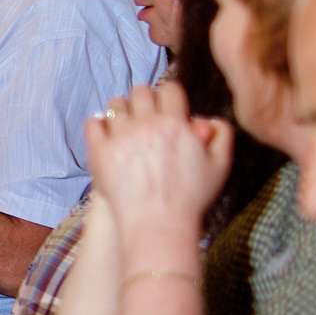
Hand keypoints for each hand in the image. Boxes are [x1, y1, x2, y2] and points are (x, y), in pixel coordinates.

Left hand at [86, 80, 229, 245]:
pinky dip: (99, 123)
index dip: (168, 96)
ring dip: (121, 109)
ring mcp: (121, 137)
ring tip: (124, 122)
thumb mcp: (220, 166)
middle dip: (145, 99)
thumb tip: (210, 117)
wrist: (158, 225)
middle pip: (141, 92)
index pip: (169, 89)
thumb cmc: (190, 198)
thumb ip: (222, 135)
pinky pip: (93, 123)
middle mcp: (148, 125)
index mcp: (177, 124)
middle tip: (144, 112)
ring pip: (116, 104)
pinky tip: (105, 132)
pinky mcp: (100, 151)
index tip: (165, 105)